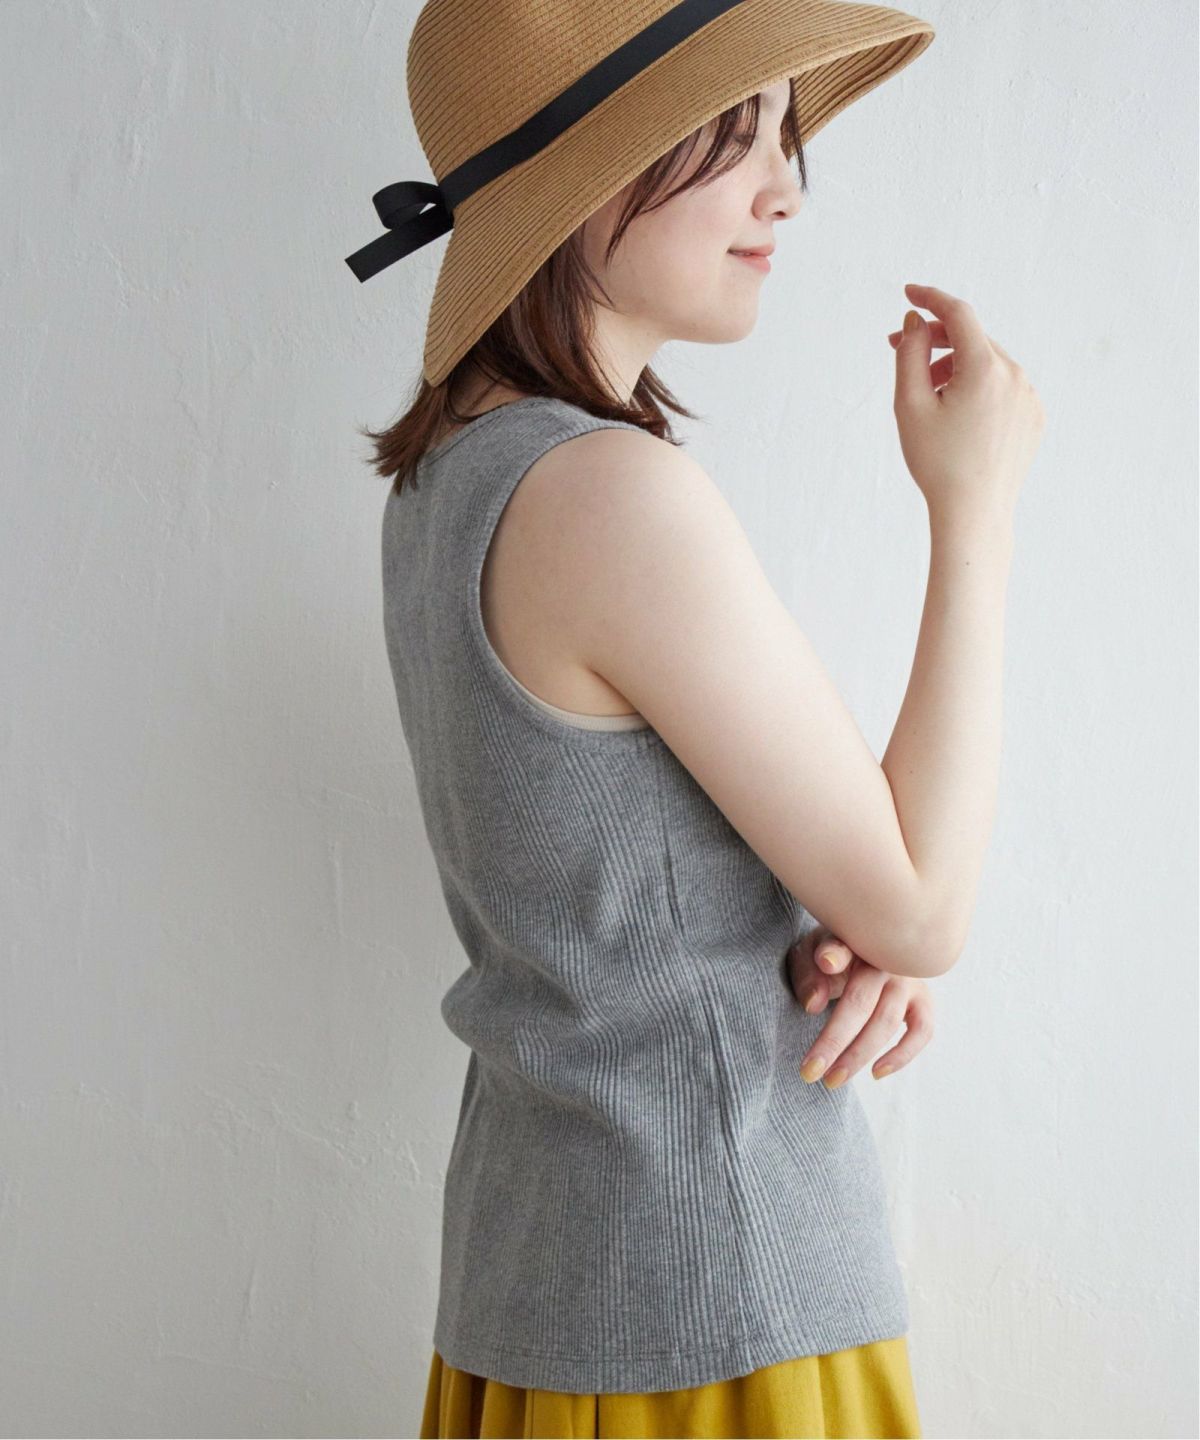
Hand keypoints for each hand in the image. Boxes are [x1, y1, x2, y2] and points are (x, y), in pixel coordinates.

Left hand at [786, 924, 933, 1087]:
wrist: (862, 951)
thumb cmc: (828, 956)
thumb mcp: (808, 957)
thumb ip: (808, 976)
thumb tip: (813, 1005)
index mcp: (853, 941)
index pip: (842, 946)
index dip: (833, 955)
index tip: (826, 962)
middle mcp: (885, 958)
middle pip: (861, 1001)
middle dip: (834, 1041)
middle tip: (810, 1073)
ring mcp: (908, 979)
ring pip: (887, 1021)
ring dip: (859, 1055)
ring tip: (832, 1080)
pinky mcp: (923, 1000)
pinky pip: (923, 1031)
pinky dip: (902, 1054)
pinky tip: (876, 1073)